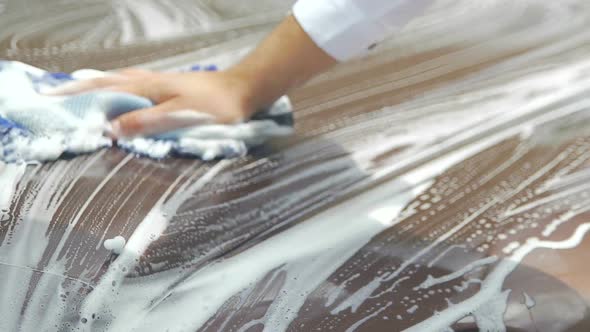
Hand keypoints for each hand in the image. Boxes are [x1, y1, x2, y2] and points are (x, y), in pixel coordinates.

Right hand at [47, 69, 256, 137]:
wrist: (243, 91)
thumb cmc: (215, 106)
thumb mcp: (180, 116)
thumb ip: (145, 122)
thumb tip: (110, 130)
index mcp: (146, 86)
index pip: (102, 88)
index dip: (77, 95)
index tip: (51, 100)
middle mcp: (148, 80)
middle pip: (106, 81)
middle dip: (80, 89)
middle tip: (56, 96)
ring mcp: (158, 82)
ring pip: (119, 82)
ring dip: (97, 87)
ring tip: (78, 94)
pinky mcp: (168, 87)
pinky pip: (133, 85)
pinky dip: (117, 89)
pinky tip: (120, 95)